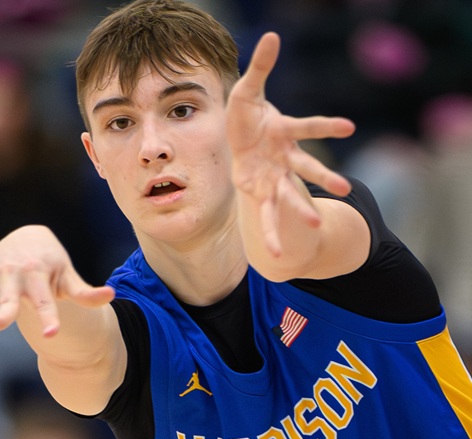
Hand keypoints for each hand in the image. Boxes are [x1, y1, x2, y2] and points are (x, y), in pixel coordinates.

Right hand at [0, 225, 113, 338]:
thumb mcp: (69, 275)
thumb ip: (85, 292)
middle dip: (0, 313)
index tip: (51, 336)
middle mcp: (9, 280)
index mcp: (34, 276)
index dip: (49, 317)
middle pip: (4, 301)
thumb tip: (111, 296)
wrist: (24, 240)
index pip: (44, 301)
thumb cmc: (51, 263)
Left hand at [226, 32, 355, 254]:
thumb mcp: (247, 90)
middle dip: (323, 177)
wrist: (236, 141)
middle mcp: (285, 158)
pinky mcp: (259, 192)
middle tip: (344, 189)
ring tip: (314, 225)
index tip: (348, 129)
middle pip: (306, 168)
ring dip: (301, 211)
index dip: (326, 127)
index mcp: (284, 132)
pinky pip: (266, 214)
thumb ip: (260, 65)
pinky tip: (277, 257)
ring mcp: (274, 177)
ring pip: (291, 196)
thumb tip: (271, 35)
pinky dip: (272, 234)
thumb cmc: (247, 115)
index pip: (307, 127)